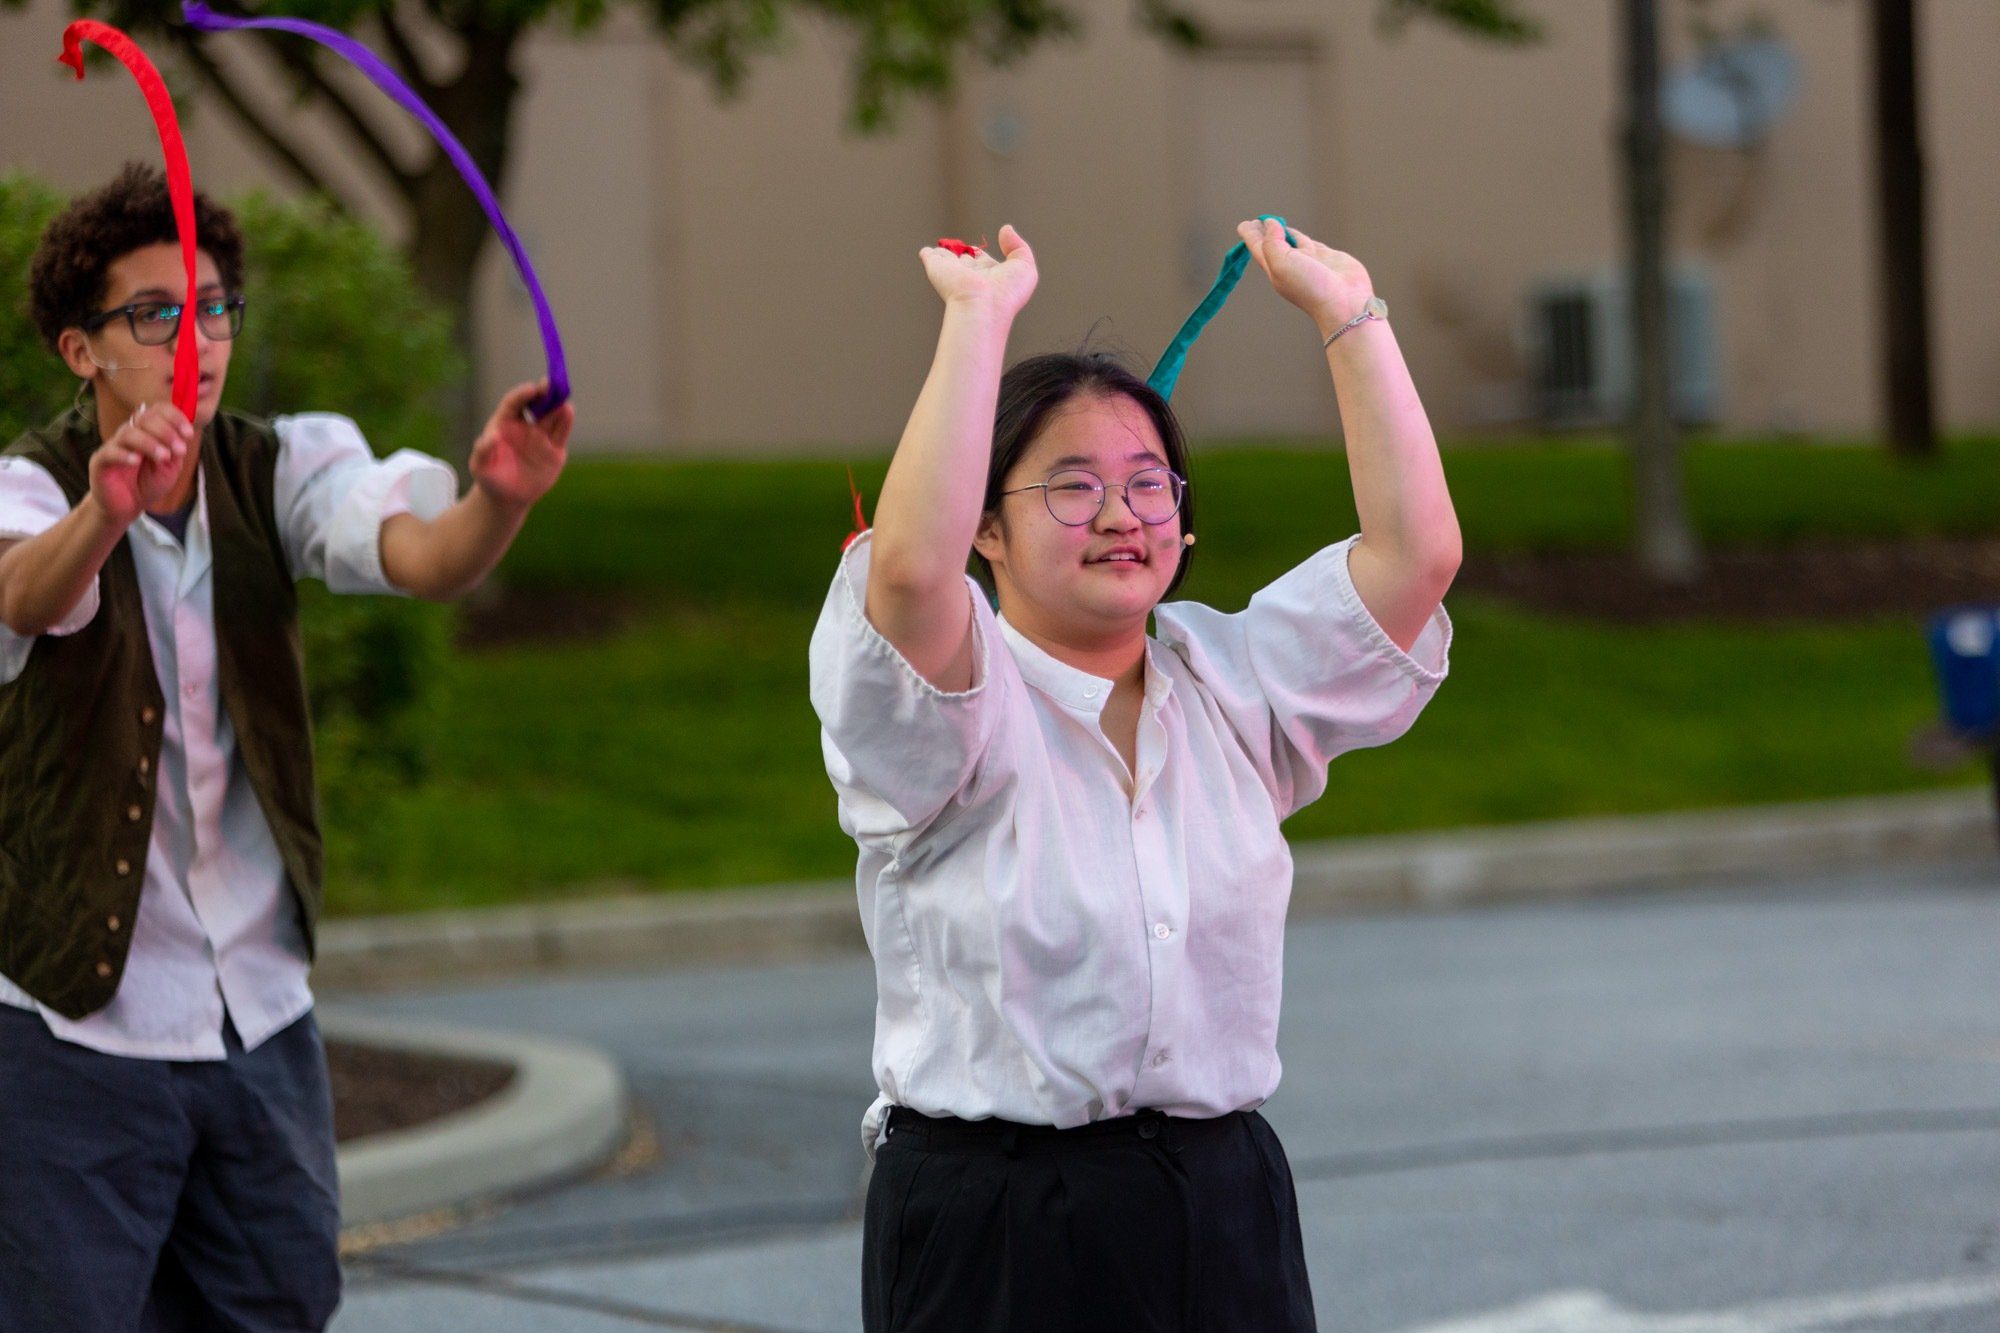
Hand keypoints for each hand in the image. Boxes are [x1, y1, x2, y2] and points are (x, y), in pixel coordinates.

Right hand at [88, 401, 191, 527]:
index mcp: (148, 430)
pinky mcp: (100, 461)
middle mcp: (130, 433)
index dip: (174, 417)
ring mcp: (114, 445)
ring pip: (129, 433)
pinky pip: (110, 451)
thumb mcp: (170, 467)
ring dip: (150, 443)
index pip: (157, 411)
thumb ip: (176, 451)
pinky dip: (125, 454)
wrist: (127, 506)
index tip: (188, 434)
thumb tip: (184, 435)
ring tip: (164, 457)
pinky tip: (136, 461)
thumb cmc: (148, 483)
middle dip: (166, 432)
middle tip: (180, 450)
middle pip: (144, 418)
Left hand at [470, 381, 570, 511]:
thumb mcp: (479, 466)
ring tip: (562, 397)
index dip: (523, 394)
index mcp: (505, 423)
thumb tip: (491, 437)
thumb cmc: (489, 478)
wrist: (506, 498)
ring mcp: (541, 437)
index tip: (531, 389)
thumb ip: (482, 451)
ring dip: (558, 404)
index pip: (514, 403)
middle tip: (551, 383)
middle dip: (544, 392)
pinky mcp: (554, 450)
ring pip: (552, 415)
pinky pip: (561, 433)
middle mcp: (525, 426)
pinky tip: (568, 411)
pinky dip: (566, 421)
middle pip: (536, 404)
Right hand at [919, 224, 1036, 316]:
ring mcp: (955, 272)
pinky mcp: (939, 269)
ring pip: (950, 260)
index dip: (984, 255)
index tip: (982, 250)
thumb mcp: (1024, 266)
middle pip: (968, 260)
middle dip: (968, 254)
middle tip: (970, 250)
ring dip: (947, 254)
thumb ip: (1017, 245)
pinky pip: (931, 258)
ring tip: (945, 247)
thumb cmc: (1006, 292)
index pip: (985, 261)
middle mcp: (972, 275)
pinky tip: (926, 252)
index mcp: (991, 276)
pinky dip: (928, 254)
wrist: (982, 306)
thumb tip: (1005, 229)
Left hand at [1237, 218, 1375, 338]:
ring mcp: (1307, 260)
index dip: (1250, 235)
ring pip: (1290, 241)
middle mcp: (1289, 264)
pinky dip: (1299, 236)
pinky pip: (1307, 243)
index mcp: (1274, 268)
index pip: (1258, 247)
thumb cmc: (1309, 286)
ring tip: (1273, 223)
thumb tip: (1270, 223)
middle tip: (1255, 222)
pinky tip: (1294, 233)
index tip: (1244, 224)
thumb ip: (1272, 241)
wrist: (1343, 301)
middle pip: (1271, 244)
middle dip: (1263, 233)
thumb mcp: (1281, 263)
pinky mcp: (1325, 257)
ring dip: (1280, 232)